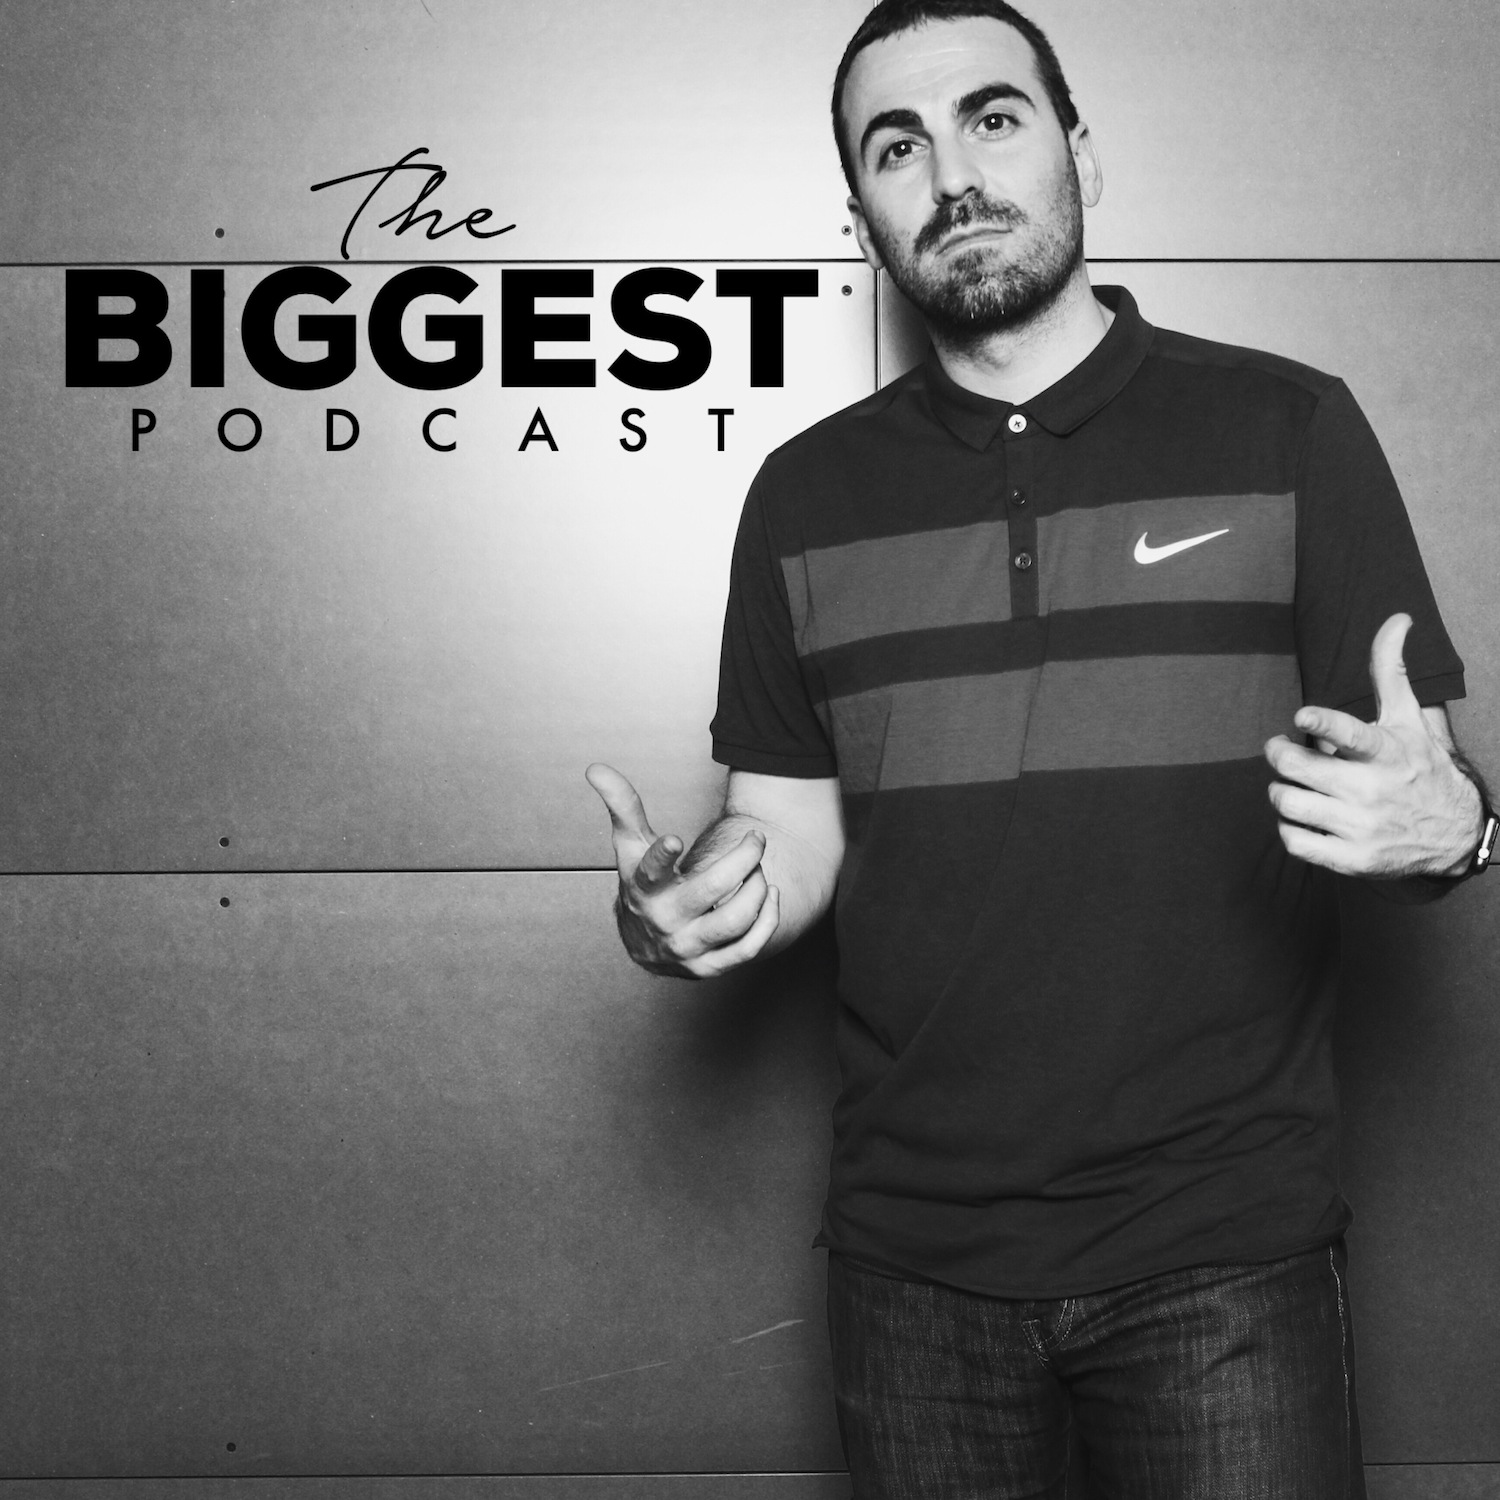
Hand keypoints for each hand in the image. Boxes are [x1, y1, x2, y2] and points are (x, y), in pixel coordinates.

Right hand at [585, 763, 780, 977]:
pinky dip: (767, 919)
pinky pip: (748, 948)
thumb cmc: (642, 886)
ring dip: (757, 888)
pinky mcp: (709, 967)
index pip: (649, 872)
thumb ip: (622, 806)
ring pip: (734, 920)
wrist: (645, 945)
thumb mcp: (630, 848)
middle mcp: (664, 920)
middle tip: (756, 840)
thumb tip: (595, 768)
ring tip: (759, 870)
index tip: (674, 839)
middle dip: (743, 859)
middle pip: (710, 890)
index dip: (661, 856)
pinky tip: (770, 895)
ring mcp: (688, 947)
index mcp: (642, 888)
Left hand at [1264, 613, 1481, 877]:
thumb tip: (1397, 618)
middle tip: (1282, 749)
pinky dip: (1290, 828)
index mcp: (1387, 751)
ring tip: (1294, 785)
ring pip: (1289, 802)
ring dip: (1282, 791)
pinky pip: (1294, 841)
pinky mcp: (1352, 859)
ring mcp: (1362, 827)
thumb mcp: (1410, 719)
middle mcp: (1374, 789)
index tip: (1302, 714)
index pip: (1352, 735)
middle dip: (1280, 753)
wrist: (1454, 833)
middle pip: (1300, 768)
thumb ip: (1391, 671)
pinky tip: (1305, 818)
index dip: (1322, 723)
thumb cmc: (1421, 765)